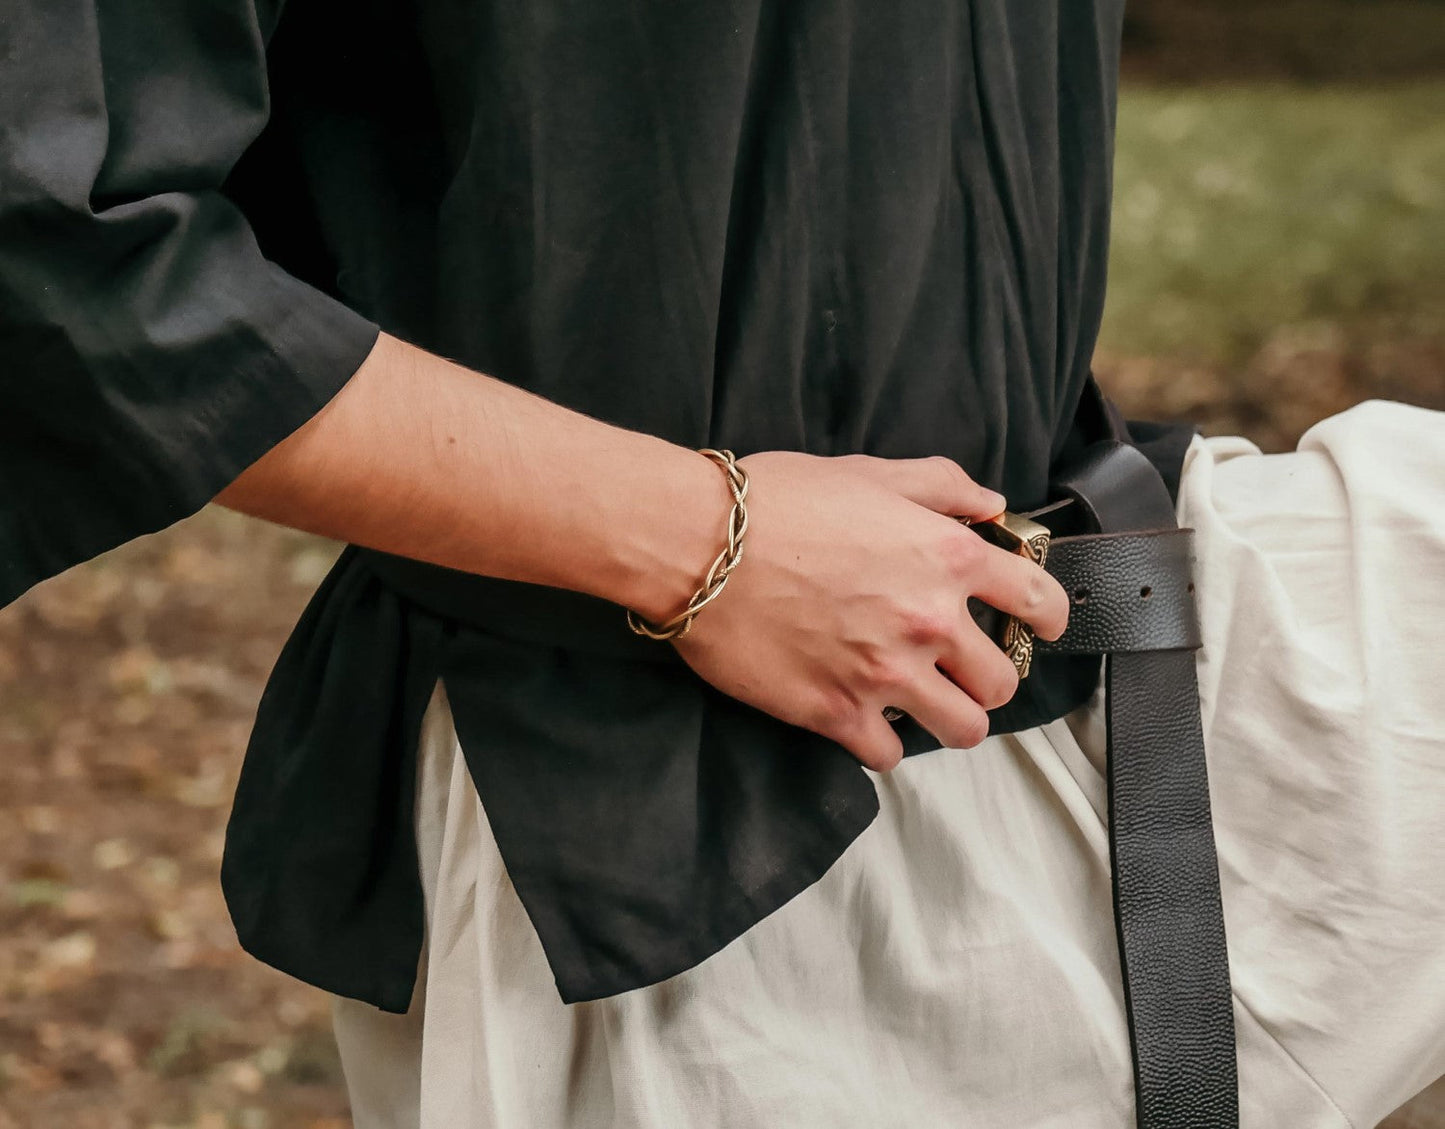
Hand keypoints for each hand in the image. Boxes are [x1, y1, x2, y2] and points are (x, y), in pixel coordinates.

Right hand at [669, 451, 1068, 771]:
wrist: (697, 544)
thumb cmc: (775, 502)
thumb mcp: (868, 473)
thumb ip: (940, 487)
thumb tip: (990, 506)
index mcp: (946, 558)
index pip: (1039, 600)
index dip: (1049, 617)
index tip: (1040, 625)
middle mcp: (929, 622)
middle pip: (1003, 681)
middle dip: (988, 676)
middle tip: (960, 667)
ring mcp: (885, 675)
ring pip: (962, 730)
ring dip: (949, 718)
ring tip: (925, 703)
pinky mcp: (836, 713)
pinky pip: (890, 753)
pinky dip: (884, 741)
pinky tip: (866, 718)